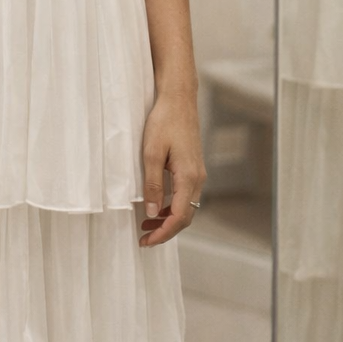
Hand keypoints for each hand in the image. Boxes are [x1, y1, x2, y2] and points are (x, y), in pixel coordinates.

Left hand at [139, 92, 205, 246]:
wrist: (179, 99)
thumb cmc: (164, 121)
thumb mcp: (151, 153)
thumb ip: (152, 184)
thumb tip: (152, 212)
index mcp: (189, 177)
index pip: (179, 217)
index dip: (162, 233)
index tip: (146, 241)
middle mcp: (198, 179)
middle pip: (185, 217)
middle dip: (165, 231)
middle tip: (144, 239)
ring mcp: (198, 174)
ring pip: (186, 208)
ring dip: (168, 220)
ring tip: (147, 225)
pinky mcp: (193, 168)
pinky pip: (186, 196)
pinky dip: (172, 207)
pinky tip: (158, 207)